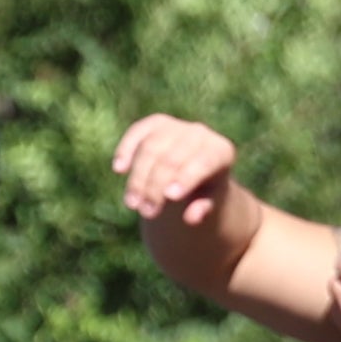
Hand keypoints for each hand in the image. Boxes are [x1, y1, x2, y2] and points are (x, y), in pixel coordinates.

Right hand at [114, 115, 240, 226]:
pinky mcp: (156, 122)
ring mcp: (177, 125)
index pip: (204, 162)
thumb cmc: (205, 188)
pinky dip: (126, 149)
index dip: (186, 178)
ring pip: (151, 148)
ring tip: (132, 203)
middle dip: (156, 187)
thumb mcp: (210, 200)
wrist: (196, 167)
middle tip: (147, 212)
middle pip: (172, 159)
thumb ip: (204, 207)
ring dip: (138, 177)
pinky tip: (119, 170)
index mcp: (221, 151)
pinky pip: (137, 132)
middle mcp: (200, 133)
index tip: (170, 197)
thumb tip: (191, 218)